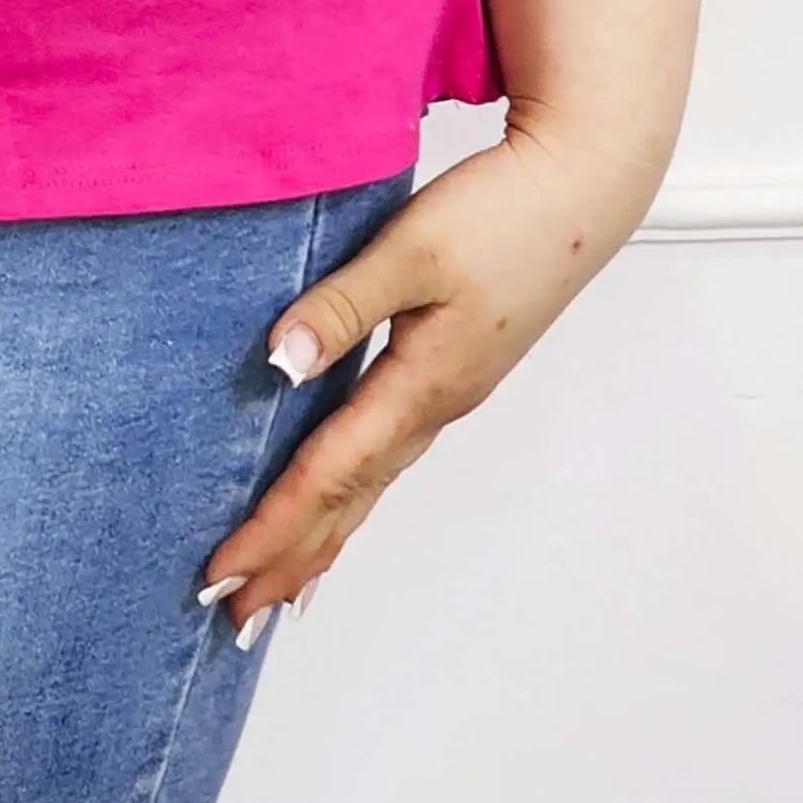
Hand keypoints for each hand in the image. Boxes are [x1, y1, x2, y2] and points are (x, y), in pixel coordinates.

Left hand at [197, 114, 663, 643]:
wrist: (580, 187)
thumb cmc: (502, 214)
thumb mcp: (412, 250)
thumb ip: (343, 305)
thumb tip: (278, 364)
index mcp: (421, 384)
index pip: (327, 474)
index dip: (271, 528)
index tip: (221, 575)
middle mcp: (434, 404)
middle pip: (350, 501)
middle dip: (291, 560)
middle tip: (236, 615)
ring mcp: (447, 391)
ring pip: (370, 483)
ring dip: (321, 536)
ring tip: (280, 585)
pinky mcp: (452, 369)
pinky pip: (388, 452)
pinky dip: (354, 492)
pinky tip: (341, 498)